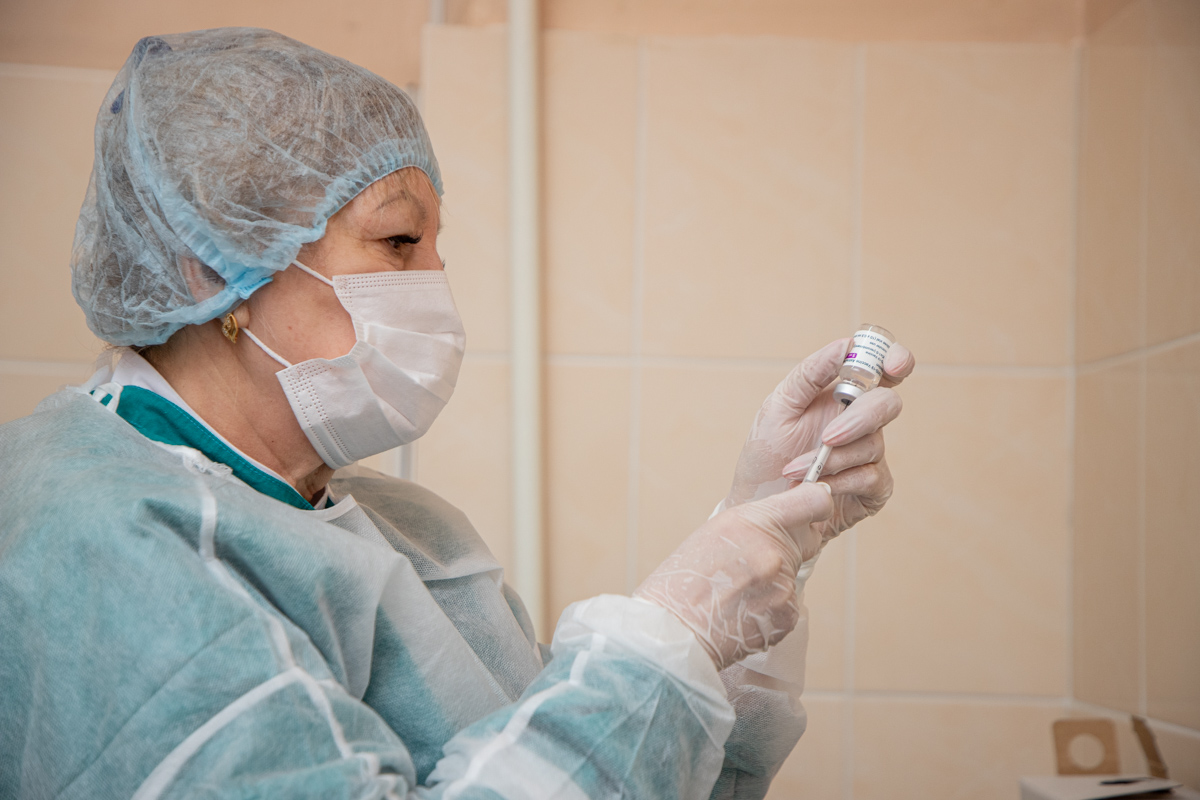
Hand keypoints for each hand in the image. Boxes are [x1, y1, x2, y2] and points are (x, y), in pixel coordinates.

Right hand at [635, 483, 834, 670]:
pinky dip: (769, 611)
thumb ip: (754, 524)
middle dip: (786, 549)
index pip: (814, 501)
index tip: (811, 509)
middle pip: (805, 540)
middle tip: (748, 567)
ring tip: (733, 597)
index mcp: (752, 522)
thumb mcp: (713, 534)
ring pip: (791, 577)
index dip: (815, 504)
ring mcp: (783, 586)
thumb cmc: (682, 583)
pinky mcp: (787, 616)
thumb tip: (787, 520)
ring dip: (772, 585)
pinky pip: (786, 607)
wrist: (671, 632)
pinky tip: (740, 614)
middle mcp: (774, 551)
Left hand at [725, 338, 913, 550]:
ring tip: (794, 471)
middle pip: (887, 404)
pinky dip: (840, 482)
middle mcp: (861, 421)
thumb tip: (844, 346)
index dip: (896, 360)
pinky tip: (814, 488)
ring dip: (832, 459)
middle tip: (827, 437)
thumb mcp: (777, 408)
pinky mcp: (873, 489)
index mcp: (841, 394)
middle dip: (859, 419)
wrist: (758, 508)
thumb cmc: (766, 455)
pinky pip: (871, 478)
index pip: (881, 369)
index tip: (894, 365)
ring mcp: (870, 455)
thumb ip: (810, 374)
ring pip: (873, 445)